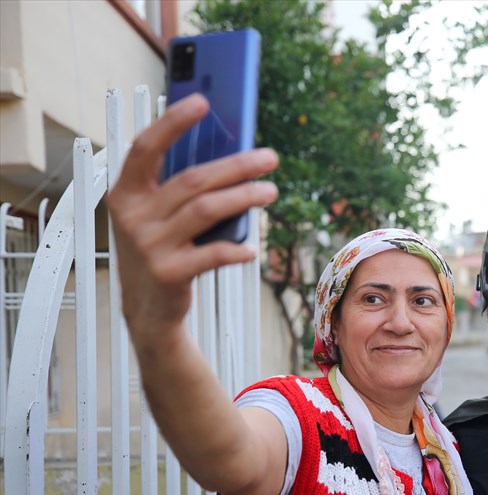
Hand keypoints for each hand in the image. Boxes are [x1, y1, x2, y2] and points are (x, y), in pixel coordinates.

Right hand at [108, 94, 278, 334]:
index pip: (146, 148)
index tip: (202, 102)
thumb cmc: (160, 250)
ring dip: (245, 198)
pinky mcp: (168, 273)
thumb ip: (179, 189)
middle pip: (193, 180)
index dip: (172, 123)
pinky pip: (211, 254)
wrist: (148, 309)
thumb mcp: (156, 216)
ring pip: (207, 210)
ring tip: (270, 192)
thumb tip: (231, 159)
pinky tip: (251, 249)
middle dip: (237, 166)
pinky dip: (236, 250)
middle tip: (269, 158)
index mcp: (126, 193)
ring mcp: (149, 246)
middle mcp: (132, 216)